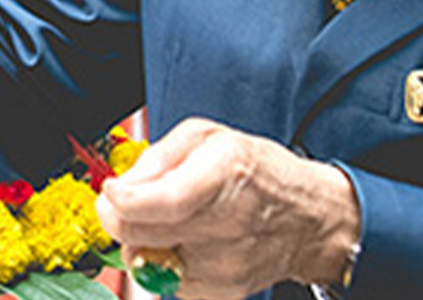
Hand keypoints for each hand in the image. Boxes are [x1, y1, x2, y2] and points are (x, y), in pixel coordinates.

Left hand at [95, 118, 360, 299]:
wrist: (310, 221)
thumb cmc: (260, 174)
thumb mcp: (209, 137)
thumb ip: (159, 156)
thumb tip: (123, 183)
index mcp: (226, 174)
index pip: (161, 201)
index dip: (121, 199)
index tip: (112, 191)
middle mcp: (227, 224)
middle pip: (139, 234)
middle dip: (119, 216)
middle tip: (126, 202)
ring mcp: (225, 265)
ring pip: (146, 261)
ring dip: (142, 241)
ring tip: (167, 221)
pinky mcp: (221, 292)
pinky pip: (165, 281)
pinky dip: (163, 262)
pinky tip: (185, 243)